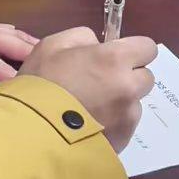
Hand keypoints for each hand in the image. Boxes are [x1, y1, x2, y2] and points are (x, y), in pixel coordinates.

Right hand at [19, 26, 160, 148]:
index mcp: (115, 59)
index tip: (117, 58)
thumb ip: (82, 38)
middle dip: (129, 78)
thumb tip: (98, 45)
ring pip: (134, 104)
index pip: (148, 48)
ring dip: (121, 103)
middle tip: (102, 84)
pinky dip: (113, 125)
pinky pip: (125, 126)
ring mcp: (128, 117)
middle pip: (145, 77)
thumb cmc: (40, 85)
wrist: (30, 134)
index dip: (133, 51)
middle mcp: (129, 87)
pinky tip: (90, 127)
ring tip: (90, 110)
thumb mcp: (51, 46)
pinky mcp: (123, 140)